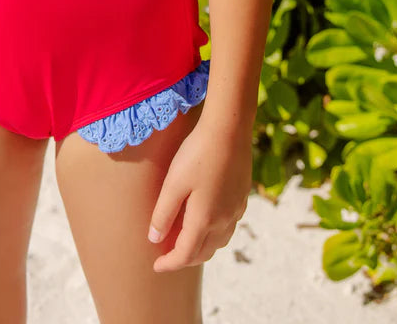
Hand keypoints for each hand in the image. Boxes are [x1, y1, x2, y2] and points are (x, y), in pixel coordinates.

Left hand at [147, 115, 251, 271]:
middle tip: (168, 256)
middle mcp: (223, 220)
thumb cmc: (197, 153)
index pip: (185, 254)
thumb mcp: (173, 183)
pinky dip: (215, 234)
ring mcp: (235, 209)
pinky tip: (208, 221)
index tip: (156, 267)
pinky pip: (228, 227)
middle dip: (185, 259)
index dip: (169, 264)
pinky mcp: (242, 197)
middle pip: (204, 253)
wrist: (230, 129)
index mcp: (204, 220)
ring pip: (219, 242)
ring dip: (202, 248)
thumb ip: (163, 213)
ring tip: (186, 241)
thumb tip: (155, 239)